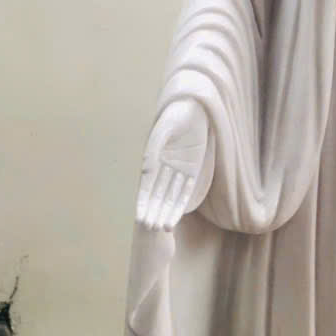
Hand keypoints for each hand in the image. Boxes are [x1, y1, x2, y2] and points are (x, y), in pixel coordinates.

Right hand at [136, 97, 207, 229]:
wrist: (196, 107)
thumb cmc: (176, 115)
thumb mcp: (165, 130)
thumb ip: (155, 149)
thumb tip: (145, 170)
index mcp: (154, 158)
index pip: (147, 186)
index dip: (143, 201)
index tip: (139, 217)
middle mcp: (165, 167)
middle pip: (159, 194)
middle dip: (154, 211)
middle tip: (151, 228)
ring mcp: (179, 169)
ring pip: (172, 195)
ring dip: (167, 211)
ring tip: (163, 227)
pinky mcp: (194, 170)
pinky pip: (187, 190)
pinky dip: (182, 203)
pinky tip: (175, 216)